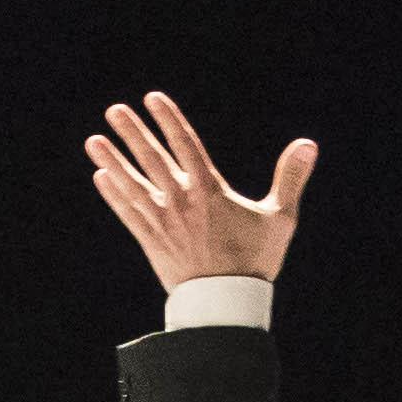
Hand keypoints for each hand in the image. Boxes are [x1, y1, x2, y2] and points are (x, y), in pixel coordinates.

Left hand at [85, 91, 314, 290]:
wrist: (226, 304)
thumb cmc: (255, 261)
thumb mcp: (279, 218)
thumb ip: (291, 178)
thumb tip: (308, 144)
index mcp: (209, 190)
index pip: (185, 144)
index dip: (168, 119)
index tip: (152, 98)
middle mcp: (181, 200)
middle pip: (152, 158)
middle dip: (133, 132)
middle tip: (115, 110)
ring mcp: (163, 221)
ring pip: (132, 183)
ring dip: (112, 160)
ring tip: (93, 140)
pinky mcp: (151, 241)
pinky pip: (128, 213)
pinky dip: (113, 195)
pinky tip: (101, 177)